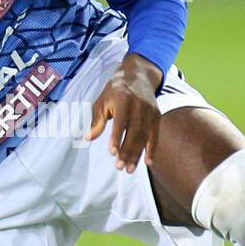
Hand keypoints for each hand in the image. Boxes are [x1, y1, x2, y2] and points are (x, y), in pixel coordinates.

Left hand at [84, 53, 163, 171]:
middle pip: (134, 132)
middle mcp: (139, 106)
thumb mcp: (102, 101)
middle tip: (120, 167)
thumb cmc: (115, 91)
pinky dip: (152, 149)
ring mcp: (150, 111)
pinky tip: (148, 162)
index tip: (112, 152)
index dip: (116, 138)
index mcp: (123, 100)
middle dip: (127, 151)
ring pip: (144, 137)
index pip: (120, 122)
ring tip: (129, 169)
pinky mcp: (157, 116)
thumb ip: (96, 120)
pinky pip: (155, 135)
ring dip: (137, 154)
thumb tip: (88, 138)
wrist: (138, 76)